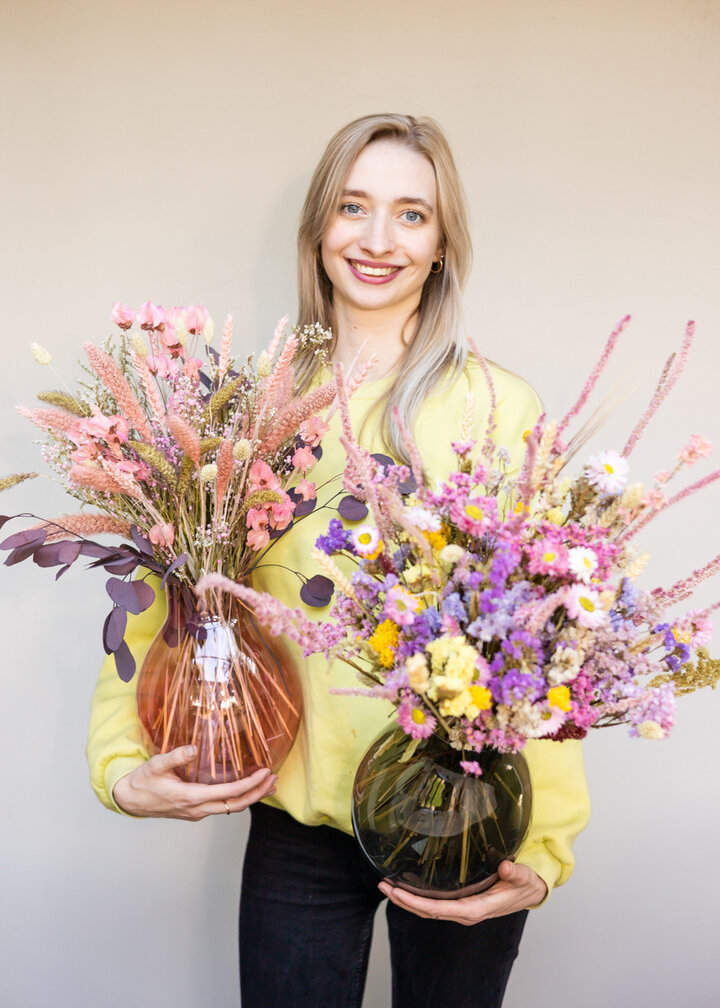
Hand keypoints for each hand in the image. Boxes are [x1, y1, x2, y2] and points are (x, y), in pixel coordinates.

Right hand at [112, 745, 277, 820]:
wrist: (130, 800)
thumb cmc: (143, 782)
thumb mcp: (156, 765)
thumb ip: (174, 757)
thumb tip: (193, 749)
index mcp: (191, 798)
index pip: (229, 793)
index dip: (250, 785)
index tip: (265, 774)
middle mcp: (198, 809)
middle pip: (236, 805)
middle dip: (258, 793)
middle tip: (274, 779)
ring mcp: (197, 812)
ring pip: (231, 808)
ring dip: (251, 797)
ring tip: (268, 784)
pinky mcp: (195, 811)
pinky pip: (222, 806)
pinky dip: (238, 797)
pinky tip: (246, 788)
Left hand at [378, 860, 546, 925]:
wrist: (530, 892)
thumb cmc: (525, 884)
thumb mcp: (523, 876)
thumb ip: (514, 872)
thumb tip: (505, 867)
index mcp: (476, 908)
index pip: (440, 909)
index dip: (417, 902)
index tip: (398, 893)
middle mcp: (465, 913)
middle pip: (428, 912)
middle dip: (404, 900)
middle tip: (383, 886)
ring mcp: (462, 911)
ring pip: (429, 911)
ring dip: (407, 901)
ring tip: (387, 887)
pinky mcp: (462, 905)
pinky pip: (435, 906)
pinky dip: (418, 900)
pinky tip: (406, 890)